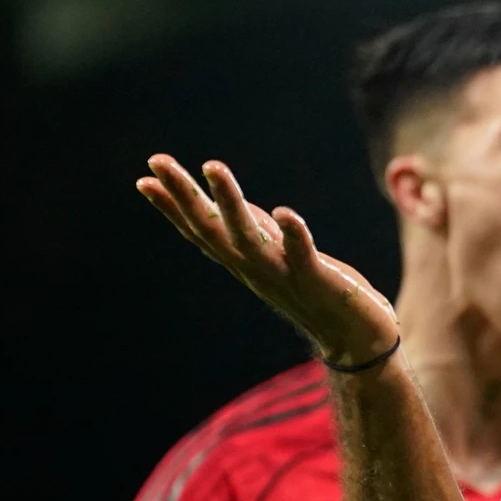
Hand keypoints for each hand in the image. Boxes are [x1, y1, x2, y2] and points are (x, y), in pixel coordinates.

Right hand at [136, 155, 398, 366]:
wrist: (357, 339)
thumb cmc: (316, 292)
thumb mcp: (277, 257)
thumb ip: (254, 232)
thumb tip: (225, 203)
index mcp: (245, 262)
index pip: (201, 232)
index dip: (172, 208)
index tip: (144, 179)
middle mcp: (256, 269)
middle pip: (212, 230)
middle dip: (183, 195)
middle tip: (157, 160)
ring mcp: (284, 275)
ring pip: (249, 237)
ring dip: (230, 201)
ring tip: (213, 165)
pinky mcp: (317, 280)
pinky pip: (302, 255)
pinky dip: (293, 234)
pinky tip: (285, 212)